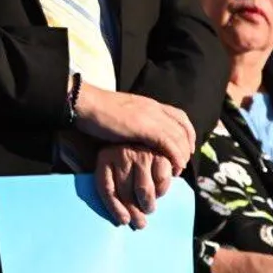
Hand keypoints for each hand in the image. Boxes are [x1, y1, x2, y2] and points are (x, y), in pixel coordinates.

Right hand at [72, 85, 196, 170]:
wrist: (85, 104)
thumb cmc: (96, 111)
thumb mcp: (123, 114)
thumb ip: (134, 122)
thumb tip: (137, 136)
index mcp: (149, 104)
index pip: (179, 116)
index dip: (187, 133)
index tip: (187, 147)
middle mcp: (154, 108)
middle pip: (183, 128)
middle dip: (187, 146)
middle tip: (183, 162)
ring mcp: (150, 117)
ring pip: (179, 137)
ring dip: (182, 155)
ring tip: (178, 169)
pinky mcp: (145, 128)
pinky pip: (169, 144)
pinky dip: (176, 156)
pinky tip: (175, 168)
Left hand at [92, 145, 174, 228]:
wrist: (140, 131)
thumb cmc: (125, 156)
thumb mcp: (111, 165)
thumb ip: (112, 183)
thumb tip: (122, 217)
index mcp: (105, 156)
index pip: (106, 188)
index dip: (114, 208)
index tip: (123, 221)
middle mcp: (121, 153)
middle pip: (125, 192)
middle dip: (134, 211)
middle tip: (140, 223)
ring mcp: (141, 153)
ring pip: (144, 190)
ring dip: (148, 205)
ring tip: (148, 209)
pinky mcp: (160, 154)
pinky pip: (162, 181)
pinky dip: (161, 191)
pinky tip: (159, 192)